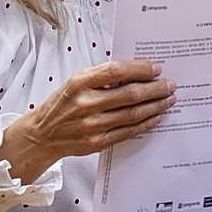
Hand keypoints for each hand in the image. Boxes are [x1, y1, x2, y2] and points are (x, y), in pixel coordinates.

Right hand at [0, 60, 176, 183]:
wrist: (42, 135)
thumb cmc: (62, 104)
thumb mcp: (75, 82)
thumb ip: (101, 77)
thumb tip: (135, 72)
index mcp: (79, 83)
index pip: (116, 71)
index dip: (140, 69)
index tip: (156, 69)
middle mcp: (86, 104)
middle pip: (130, 94)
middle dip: (155, 89)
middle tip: (170, 85)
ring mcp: (92, 125)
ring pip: (132, 114)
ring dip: (155, 106)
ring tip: (168, 99)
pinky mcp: (97, 143)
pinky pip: (128, 132)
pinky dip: (146, 123)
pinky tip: (156, 116)